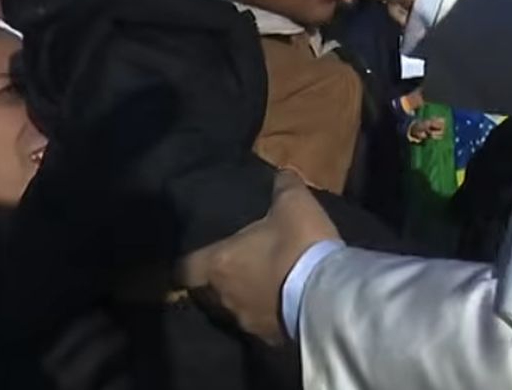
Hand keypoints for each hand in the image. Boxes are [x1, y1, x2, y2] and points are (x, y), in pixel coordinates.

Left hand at [179, 170, 339, 344]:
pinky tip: (284, 304)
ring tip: (265, 285)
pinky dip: (267, 314)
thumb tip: (282, 173)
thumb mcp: (294, 204)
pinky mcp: (268, 338)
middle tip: (239, 266)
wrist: (327, 295)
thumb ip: (283, 186)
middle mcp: (224, 296)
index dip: (189, 262)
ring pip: (233, 309)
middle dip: (219, 280)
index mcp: (220, 263)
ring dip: (245, 297)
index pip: (184, 269)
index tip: (199, 257)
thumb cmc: (299, 244)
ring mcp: (245, 320)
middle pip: (207, 292)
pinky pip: (259, 324)